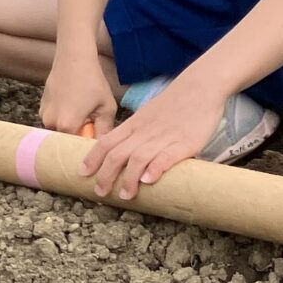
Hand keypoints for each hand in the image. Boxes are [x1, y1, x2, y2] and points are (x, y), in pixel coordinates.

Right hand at [40, 52, 119, 139]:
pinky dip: (63, 118)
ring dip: (70, 127)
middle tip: (91, 123)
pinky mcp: (41, 108)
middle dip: (79, 136)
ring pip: (60, 131)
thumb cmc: (93, 81)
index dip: (88, 145)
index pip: (77, 148)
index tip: (97, 138)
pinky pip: (54, 121)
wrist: (73, 59)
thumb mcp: (106, 107)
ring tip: (82, 111)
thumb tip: (105, 147)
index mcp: (67, 125)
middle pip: (67, 141)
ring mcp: (43, 116)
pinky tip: (73, 105)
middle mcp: (50, 123)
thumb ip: (105, 131)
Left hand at [79, 73, 224, 198]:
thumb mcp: (147, 116)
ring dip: (129, 178)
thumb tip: (124, 156)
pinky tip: (149, 180)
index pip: (106, 142)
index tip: (82, 174)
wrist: (200, 87)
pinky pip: (167, 156)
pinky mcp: (186, 142)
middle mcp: (144, 132)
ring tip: (126, 195)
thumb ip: (136, 133)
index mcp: (134, 125)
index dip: (92, 159)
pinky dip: (156, 168)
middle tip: (100, 192)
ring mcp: (164, 137)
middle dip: (106, 175)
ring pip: (139, 157)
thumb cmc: (173, 105)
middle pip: (117, 153)